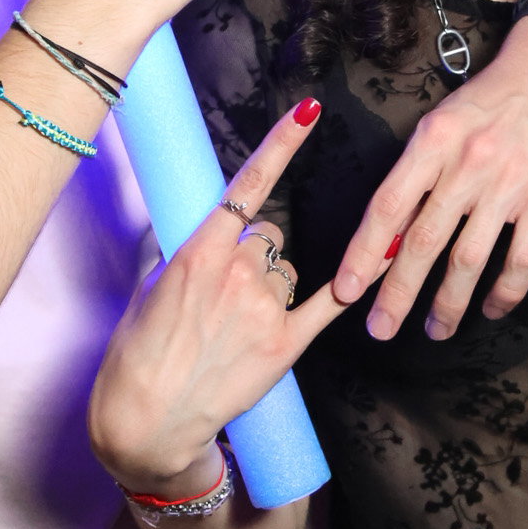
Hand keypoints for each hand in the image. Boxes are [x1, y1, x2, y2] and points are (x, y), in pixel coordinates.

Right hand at [88, 100, 361, 499]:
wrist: (145, 420)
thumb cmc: (138, 353)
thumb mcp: (146, 287)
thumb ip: (179, 252)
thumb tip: (198, 233)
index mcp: (198, 251)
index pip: (247, 184)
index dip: (281, 143)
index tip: (310, 108)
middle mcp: (237, 271)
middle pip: (270, 237)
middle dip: (255, 255)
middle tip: (224, 297)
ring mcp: (263, 308)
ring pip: (288, 271)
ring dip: (272, 287)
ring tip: (236, 327)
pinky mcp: (284, 344)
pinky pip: (328, 302)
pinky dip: (356, 281)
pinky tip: (389, 254)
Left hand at [333, 16, 527, 339]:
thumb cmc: (488, 102)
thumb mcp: (440, 123)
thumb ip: (416, 175)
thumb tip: (385, 235)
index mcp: (432, 141)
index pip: (388, 205)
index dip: (364, 251)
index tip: (346, 289)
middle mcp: (467, 163)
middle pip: (424, 240)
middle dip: (398, 292)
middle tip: (380, 329)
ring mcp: (509, 183)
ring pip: (469, 258)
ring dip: (448, 303)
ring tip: (435, 330)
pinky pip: (521, 259)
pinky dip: (504, 292)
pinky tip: (490, 309)